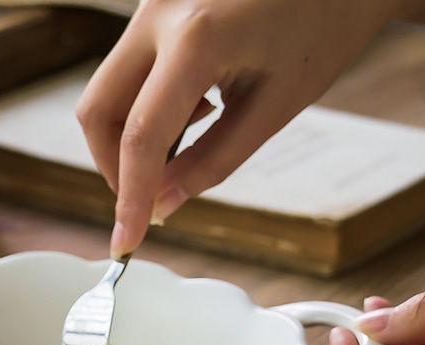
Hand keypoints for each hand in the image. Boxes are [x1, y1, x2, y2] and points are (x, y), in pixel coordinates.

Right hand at [76, 0, 421, 258]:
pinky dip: (142, 106)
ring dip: (128, 136)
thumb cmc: (326, 24)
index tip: (126, 242)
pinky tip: (192, 106)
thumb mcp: (274, 107)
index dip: (129, 198)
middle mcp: (159, 11)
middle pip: (98, 111)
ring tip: (186, 140)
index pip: (141, 136)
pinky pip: (126, 70)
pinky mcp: (155, 4)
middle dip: (115, 165)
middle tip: (151, 192)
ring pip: (105, 91)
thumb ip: (212, 162)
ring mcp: (151, 2)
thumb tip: (163, 204)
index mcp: (198, 37)